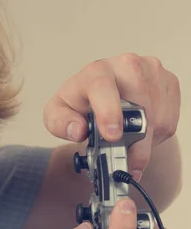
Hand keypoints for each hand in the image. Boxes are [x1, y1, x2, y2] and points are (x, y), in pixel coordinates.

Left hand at [43, 54, 180, 180]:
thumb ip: (60, 123)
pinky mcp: (168, 83)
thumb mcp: (58, 114)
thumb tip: (77, 130)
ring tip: (130, 147)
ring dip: (146, 141)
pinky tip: (141, 136)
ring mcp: (151, 71)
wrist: (101, 97)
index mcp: (95, 72)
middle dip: (135, 139)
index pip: (102, 86)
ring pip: (158, 115)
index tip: (112, 136)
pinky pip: (170, 118)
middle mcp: (126, 65)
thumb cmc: (80, 104)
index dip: (109, 112)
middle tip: (128, 163)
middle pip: (140, 102)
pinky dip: (157, 136)